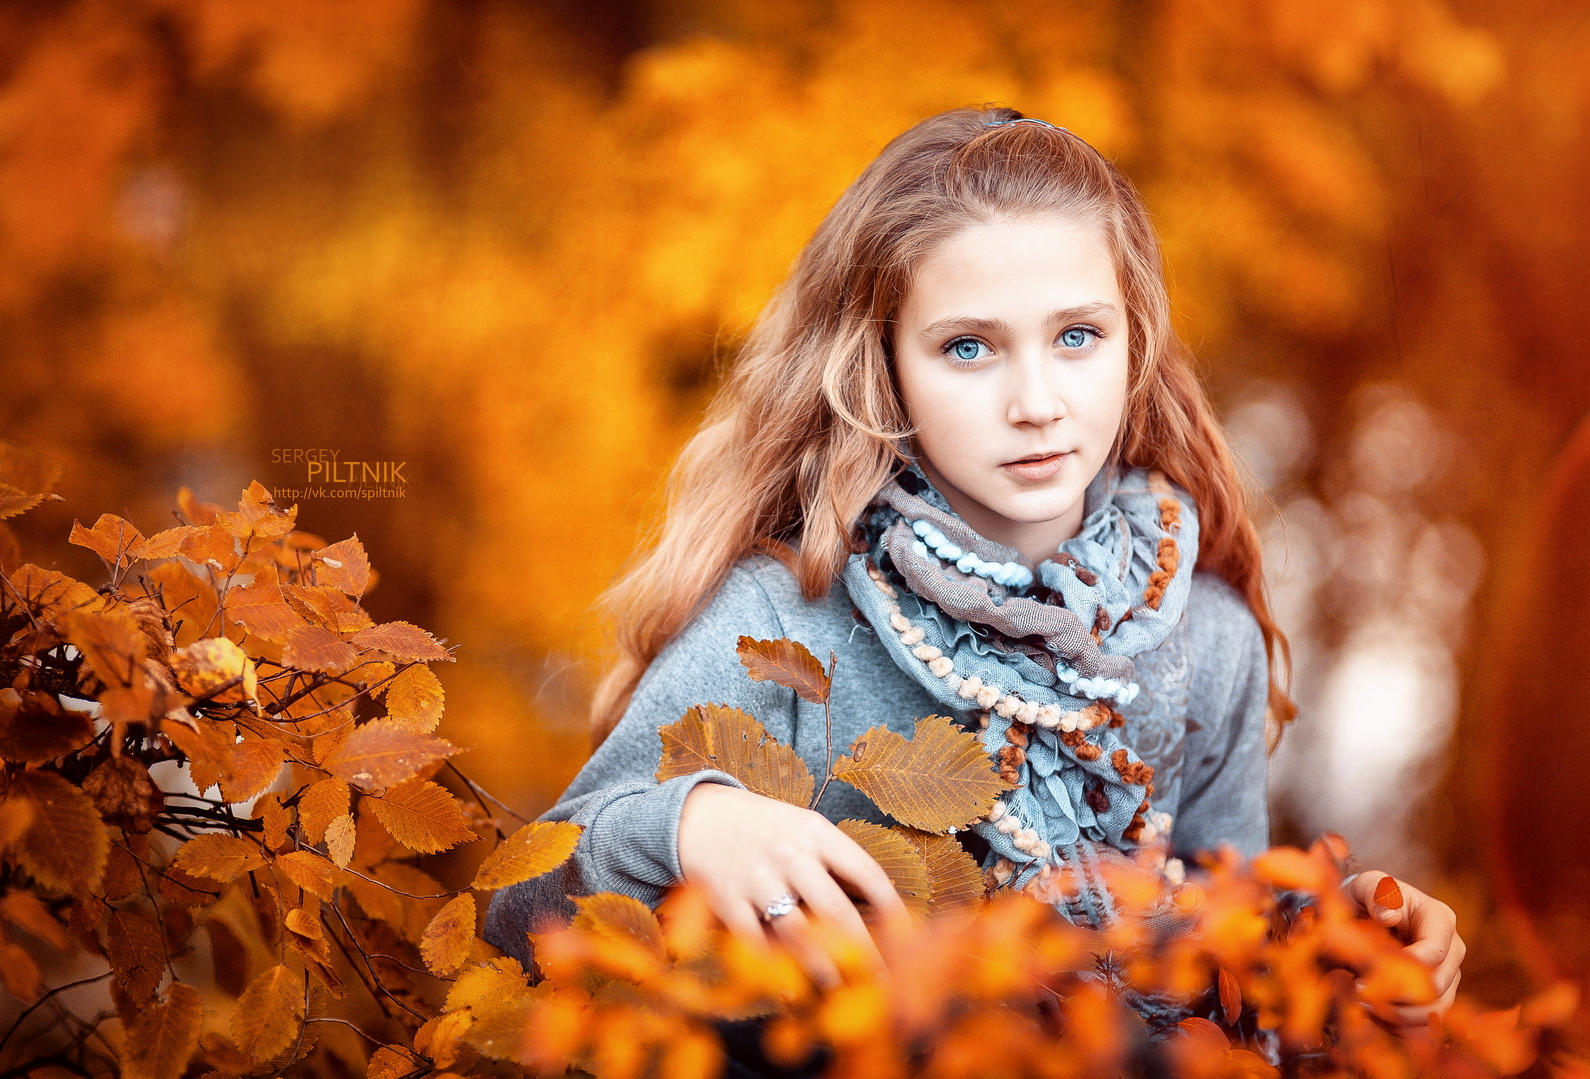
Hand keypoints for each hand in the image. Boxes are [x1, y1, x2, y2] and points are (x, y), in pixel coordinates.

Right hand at [677, 782, 907, 986]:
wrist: (697, 815)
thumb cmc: (763, 828)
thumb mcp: (803, 828)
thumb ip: (835, 861)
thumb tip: (879, 907)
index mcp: (816, 832)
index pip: (864, 870)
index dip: (891, 907)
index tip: (907, 936)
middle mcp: (789, 854)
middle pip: (835, 909)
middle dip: (862, 950)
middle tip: (880, 979)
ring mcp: (757, 878)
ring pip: (796, 931)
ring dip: (821, 965)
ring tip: (838, 985)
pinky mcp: (726, 899)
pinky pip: (754, 942)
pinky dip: (772, 969)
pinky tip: (787, 987)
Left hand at [1343, 870, 1465, 1028]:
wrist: (1360, 918)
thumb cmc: (1363, 898)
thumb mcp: (1364, 885)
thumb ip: (1376, 892)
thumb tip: (1390, 916)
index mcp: (1439, 919)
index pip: (1435, 953)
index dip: (1404, 969)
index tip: (1366, 973)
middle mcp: (1452, 950)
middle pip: (1437, 988)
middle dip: (1395, 995)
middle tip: (1358, 991)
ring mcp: (1449, 977)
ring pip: (1436, 1012)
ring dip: (1396, 1015)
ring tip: (1361, 1002)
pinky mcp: (1438, 999)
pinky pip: (1429, 1027)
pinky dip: (1400, 1028)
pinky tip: (1374, 1015)